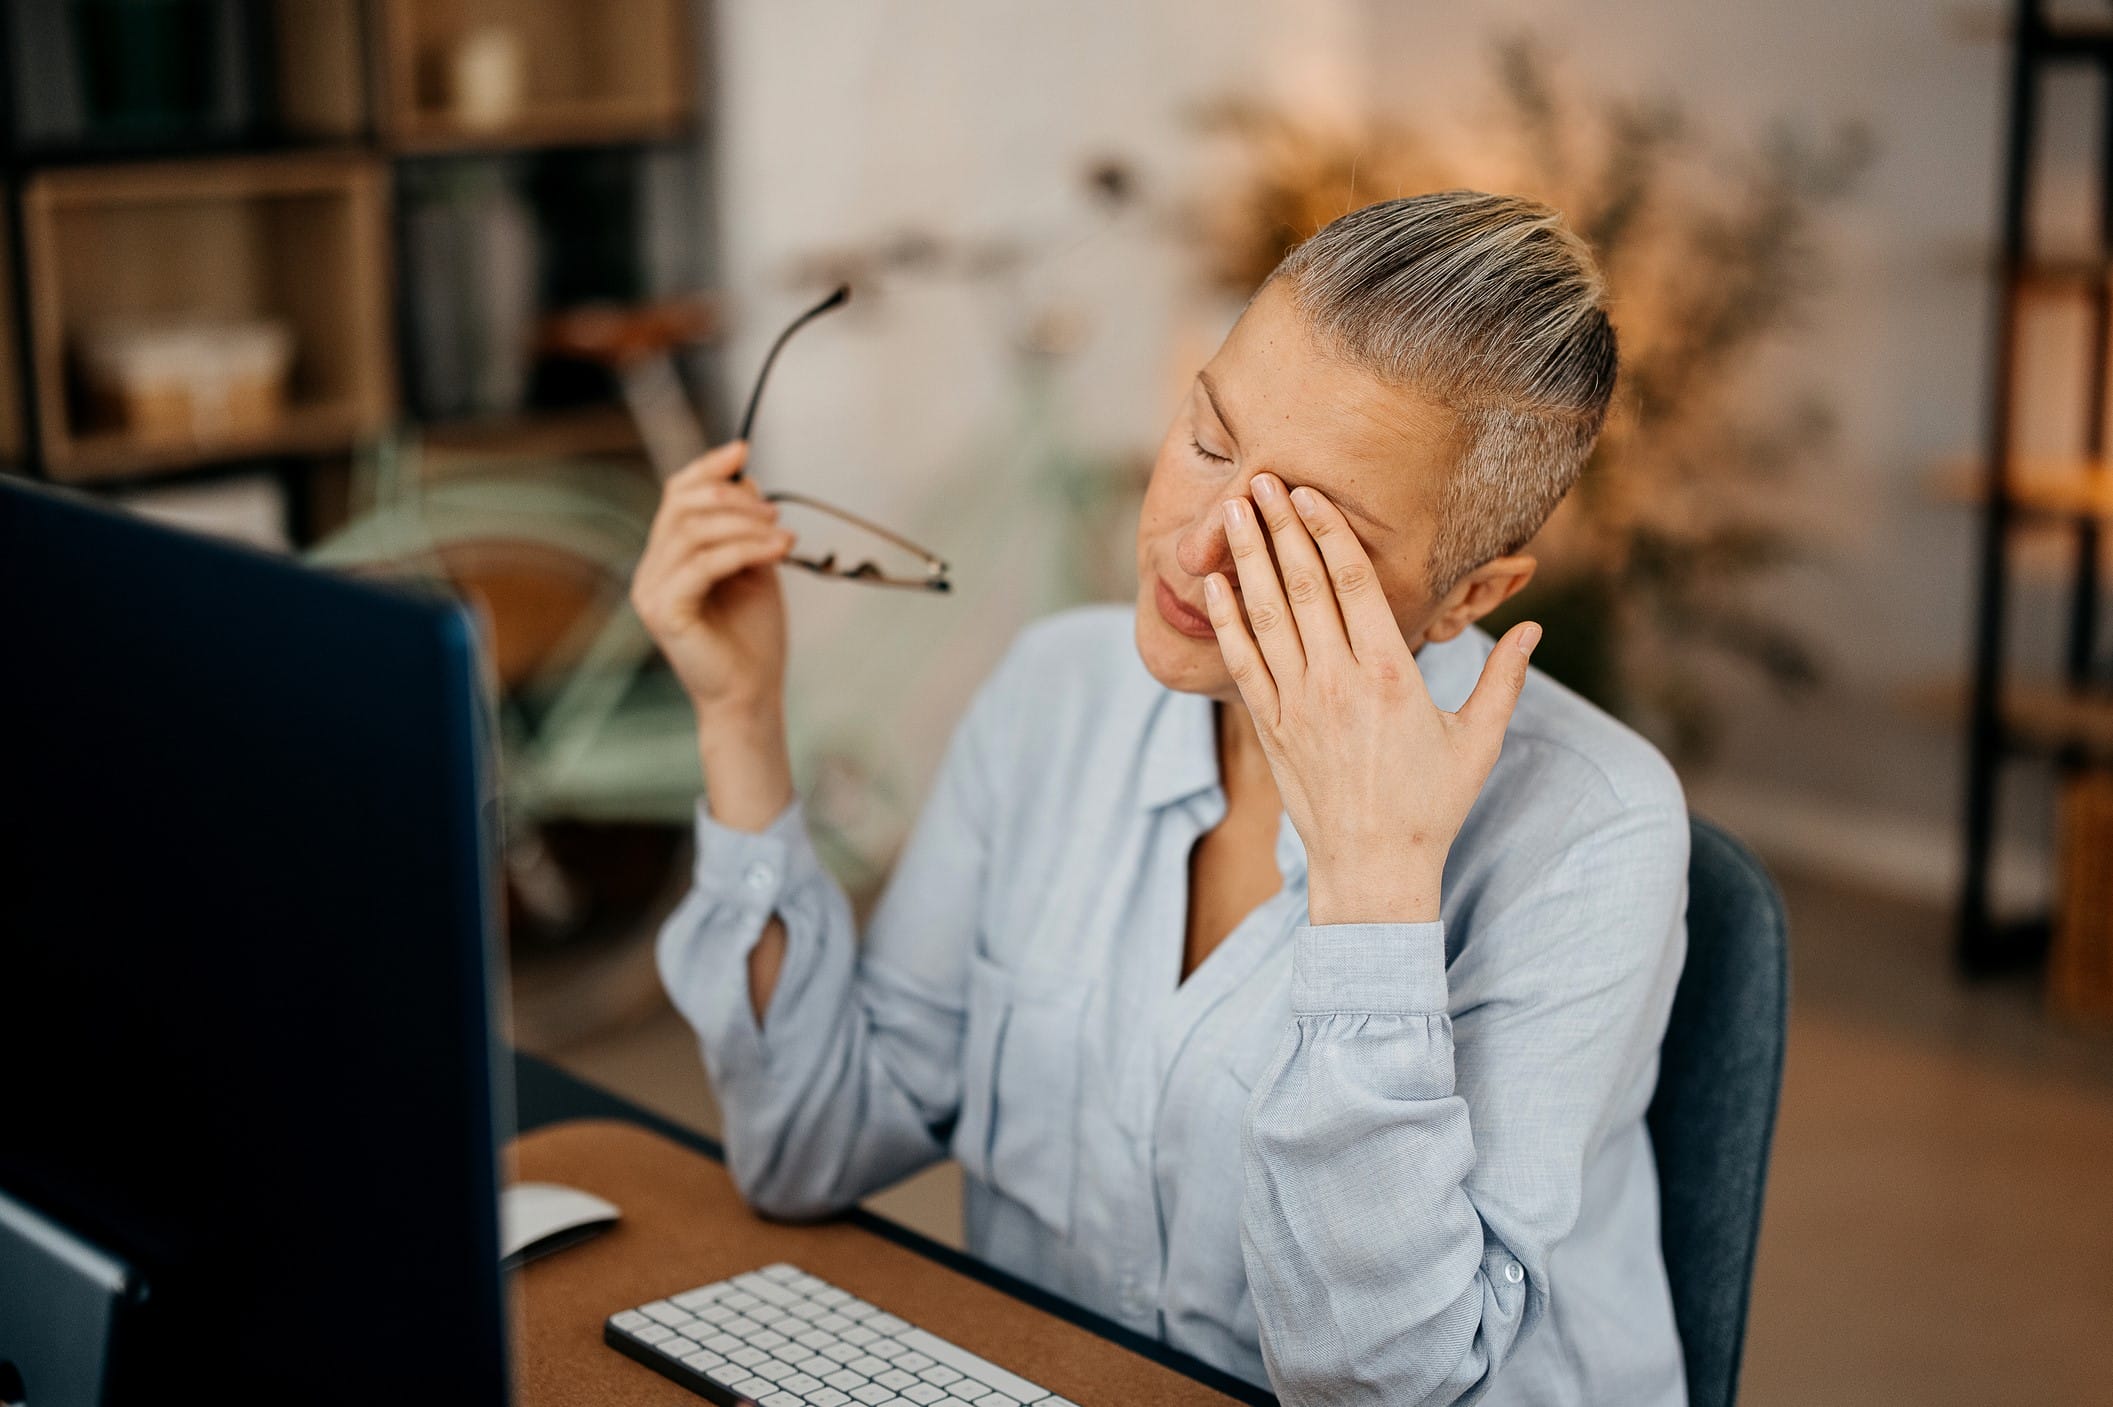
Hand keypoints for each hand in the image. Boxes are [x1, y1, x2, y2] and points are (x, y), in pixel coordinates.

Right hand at [630, 441, 798, 721]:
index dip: (707, 468)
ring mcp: (652, 591)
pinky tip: (776, 551)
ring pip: (693, 532)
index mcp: (668, 557)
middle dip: (733, 498)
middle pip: (681, 506)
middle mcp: (652, 570)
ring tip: (783, 537)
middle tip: (775, 513)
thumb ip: (745, 526)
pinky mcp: (665, 612)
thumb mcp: (754, 567)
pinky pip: (702, 564)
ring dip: (745, 525)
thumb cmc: (752, 637)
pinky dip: (743, 550)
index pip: (675, 495)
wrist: (751, 694)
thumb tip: (746, 479)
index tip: (743, 450)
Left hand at [1202, 471, 1541, 924]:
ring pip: (1266, 616)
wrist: (1373, 870)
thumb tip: (1531, 627)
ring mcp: (1297, 705)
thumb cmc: (1432, 806)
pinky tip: (1213, 583)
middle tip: (1262, 480)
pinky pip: (1243, 662)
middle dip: (1279, 528)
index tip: (1308, 494)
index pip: (1352, 584)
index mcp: (1389, 675)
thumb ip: (1503, 678)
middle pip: (1302, 586)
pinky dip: (1226, 620)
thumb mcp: (1478, 741)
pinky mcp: (1271, 728)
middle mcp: (1337, 682)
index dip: (1327, 532)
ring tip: (1230, 512)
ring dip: (1246, 559)